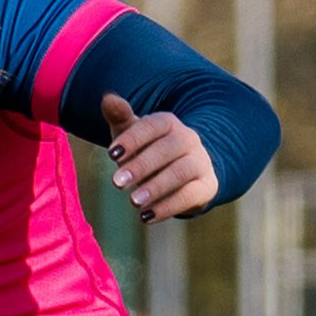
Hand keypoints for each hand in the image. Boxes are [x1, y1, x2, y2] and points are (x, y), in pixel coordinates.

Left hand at [103, 93, 218, 221]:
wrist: (184, 169)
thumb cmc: (147, 149)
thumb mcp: (132, 133)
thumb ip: (120, 117)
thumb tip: (108, 98)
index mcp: (167, 123)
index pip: (152, 126)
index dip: (133, 138)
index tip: (111, 154)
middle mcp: (188, 139)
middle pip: (167, 149)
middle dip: (141, 165)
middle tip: (117, 182)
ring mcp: (200, 162)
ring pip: (180, 172)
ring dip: (156, 187)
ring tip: (133, 202)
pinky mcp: (207, 186)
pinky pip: (190, 195)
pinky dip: (168, 207)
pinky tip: (146, 217)